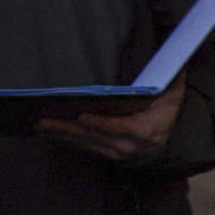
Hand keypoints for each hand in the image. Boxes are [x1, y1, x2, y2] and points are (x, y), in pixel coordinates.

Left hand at [37, 76, 184, 162]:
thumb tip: (175, 59)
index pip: (119, 127)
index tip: (82, 116)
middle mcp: (128, 146)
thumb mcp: (172, 97)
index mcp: (144, 131)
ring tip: (39, 125)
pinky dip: (65, 139)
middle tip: (44, 120)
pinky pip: (83, 147)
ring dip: (60, 134)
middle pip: (94, 136)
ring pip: (85, 142)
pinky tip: (48, 132)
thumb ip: (171, 80)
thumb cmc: (165, 115)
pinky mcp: (106, 155)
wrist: (165, 143)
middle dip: (67, 128)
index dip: (100, 123)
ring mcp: (116, 153)